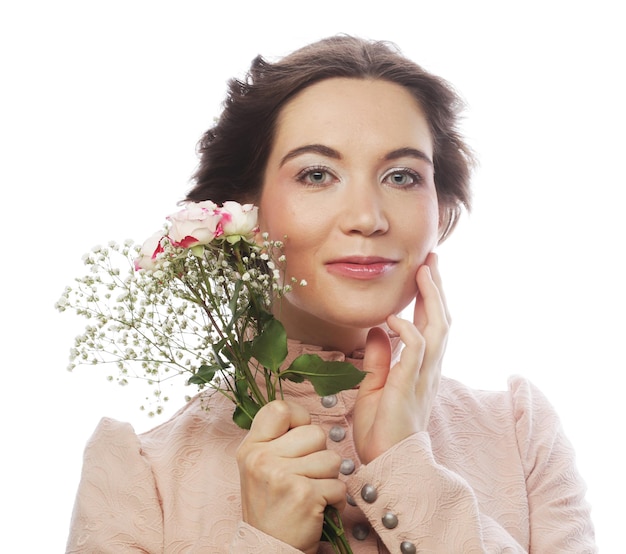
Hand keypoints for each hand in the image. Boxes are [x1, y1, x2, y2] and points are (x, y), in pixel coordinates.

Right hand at [236, 400, 345, 553]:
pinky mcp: (304, 495)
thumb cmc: (270, 507)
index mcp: (251, 448)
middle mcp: (262, 458)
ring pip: (331, 458)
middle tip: (305, 475)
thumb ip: (276, 440)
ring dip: (328, 477)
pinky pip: (338, 484)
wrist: (268, 549)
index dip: (299, 417)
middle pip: (315, 433)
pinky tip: (318, 507)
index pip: (280, 408)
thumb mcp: (258, 467)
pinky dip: (335, 499)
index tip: (300, 434)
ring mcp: (282, 476)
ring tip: (311, 492)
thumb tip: (304, 419)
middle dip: (319, 454)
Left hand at [353, 252, 449, 463]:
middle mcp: (428, 370)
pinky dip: (408, 331)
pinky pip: (416, 351)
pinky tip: (394, 317)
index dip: (429, 299)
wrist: (386, 464)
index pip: (430, 326)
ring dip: (431, 299)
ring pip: (436, 330)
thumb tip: (377, 329)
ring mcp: (422, 378)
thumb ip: (379, 358)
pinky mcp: (409, 387)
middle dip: (437, 289)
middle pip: (440, 321)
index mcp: (420, 368)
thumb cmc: (382, 430)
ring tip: (424, 272)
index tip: (425, 273)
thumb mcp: (374, 386)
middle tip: (431, 260)